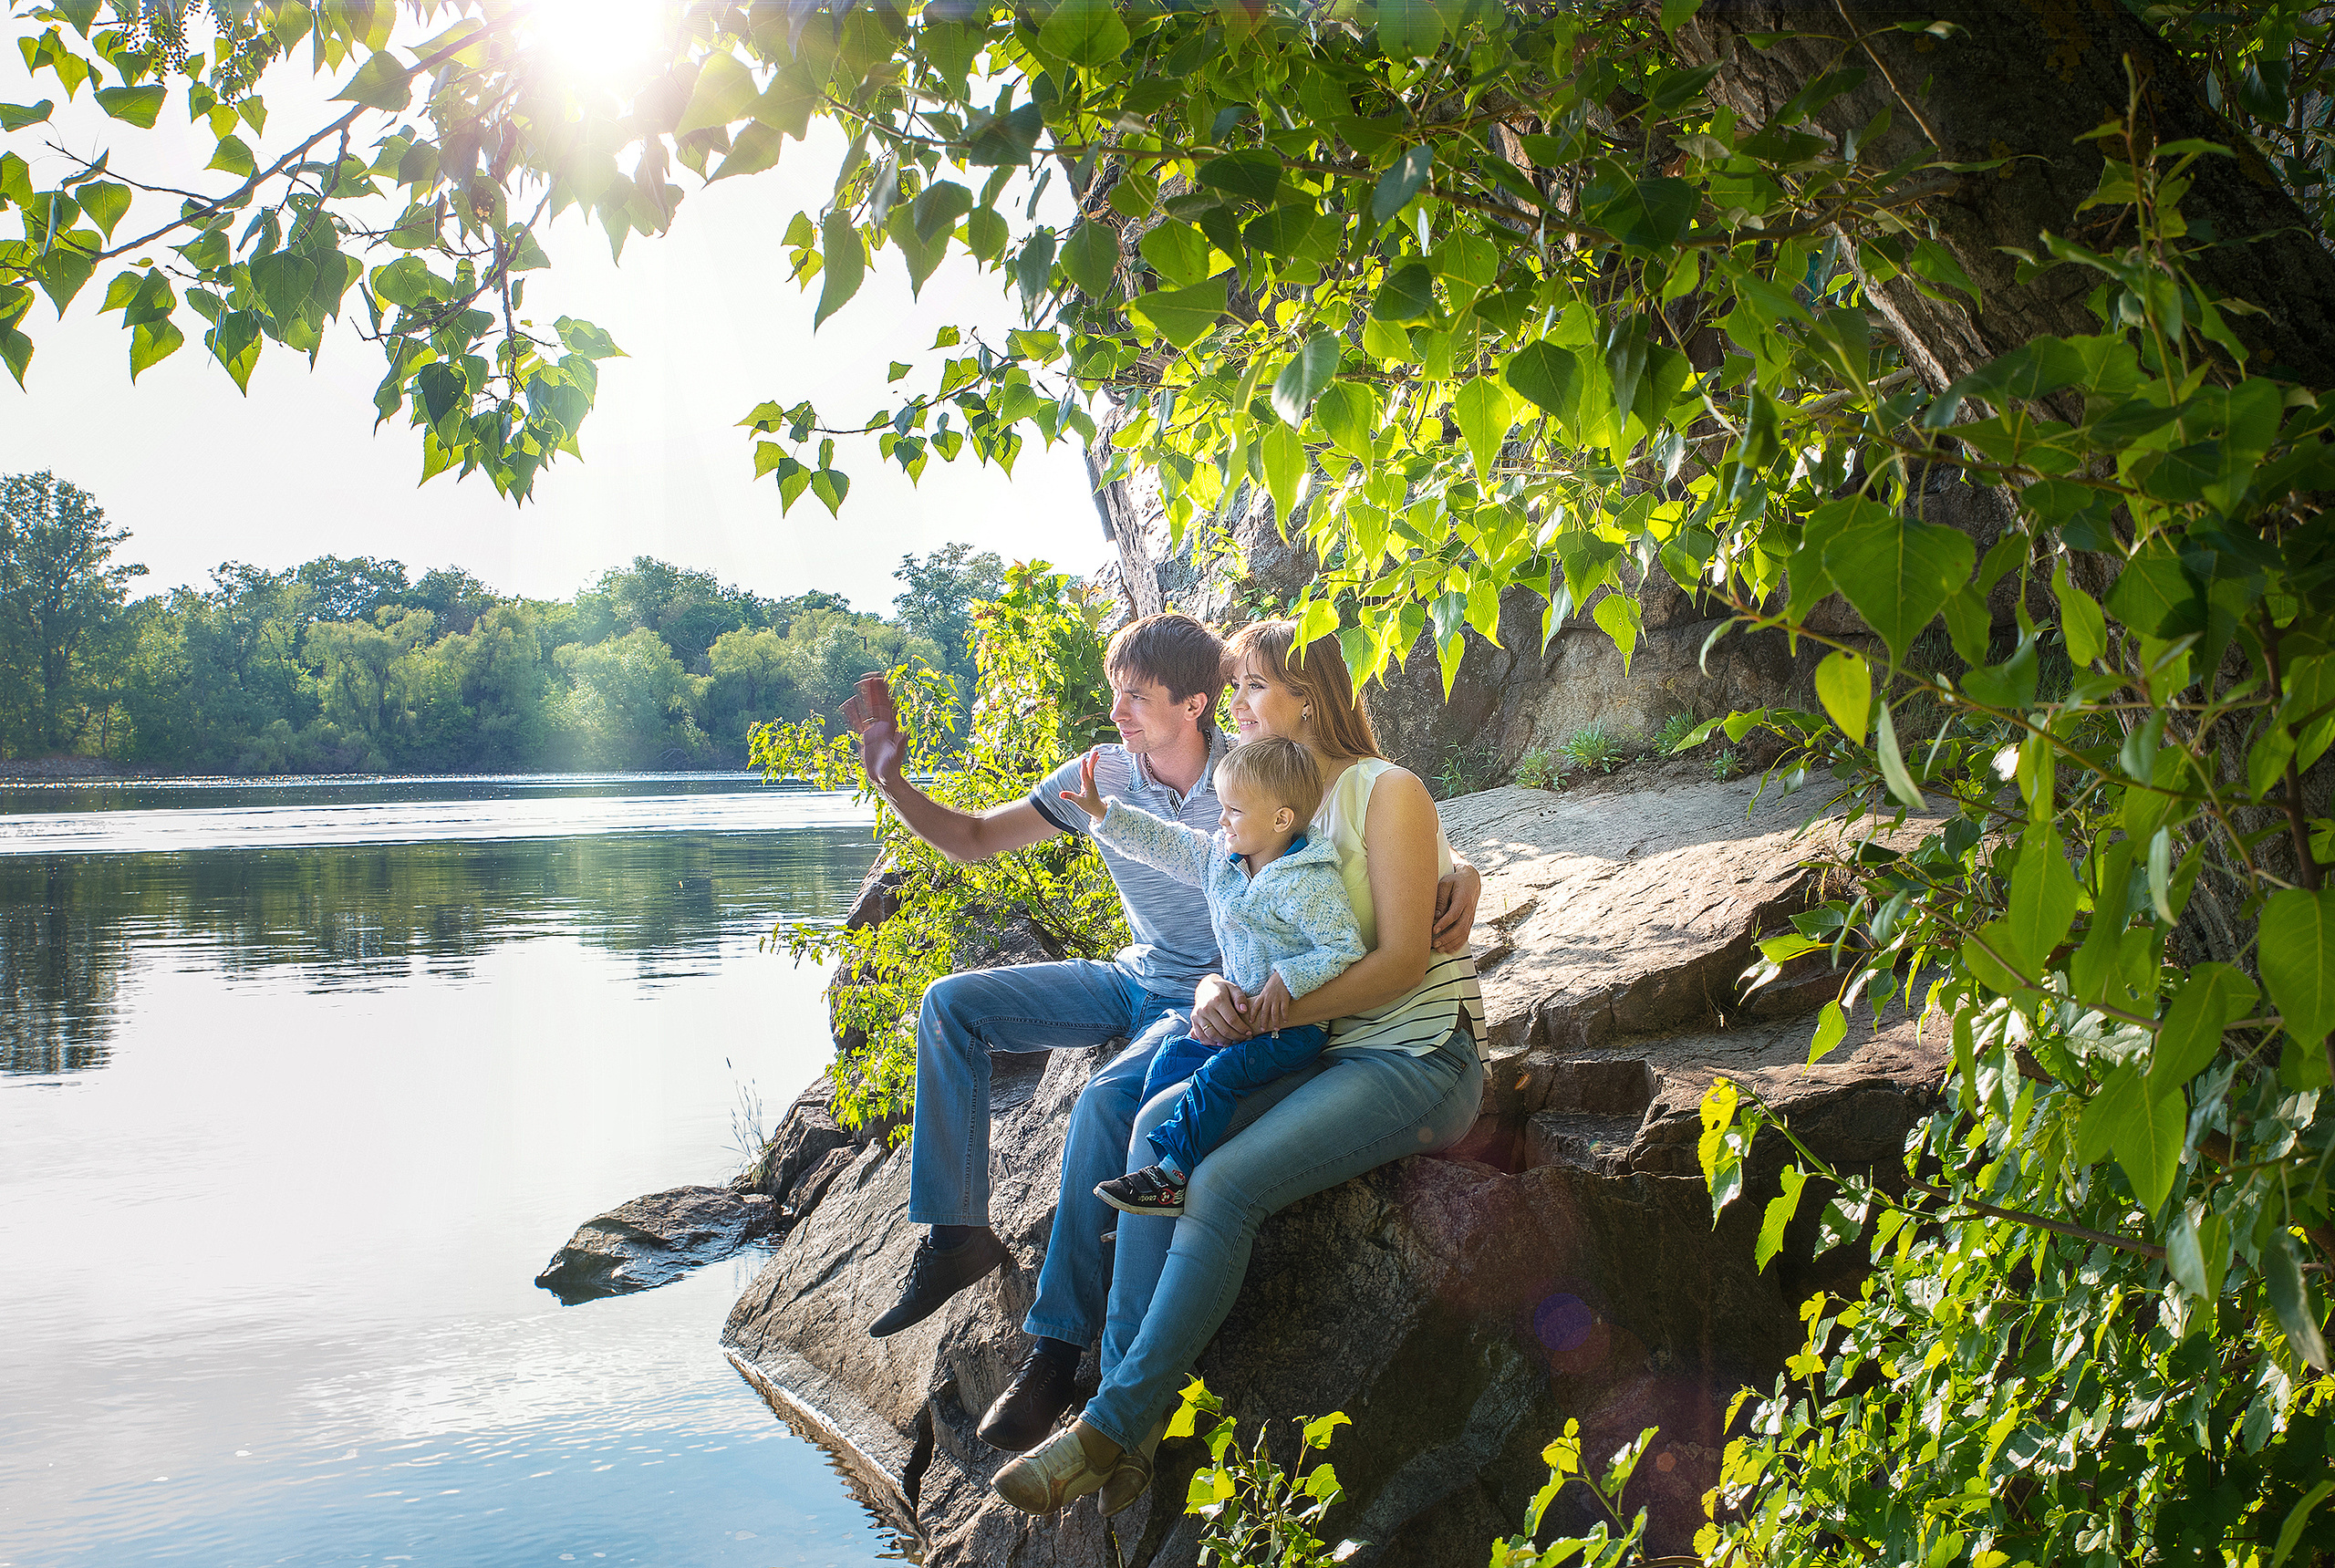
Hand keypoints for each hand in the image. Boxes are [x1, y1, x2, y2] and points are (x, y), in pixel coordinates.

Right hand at [840, 673, 905, 788]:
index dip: (884, 693)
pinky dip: (852, 713)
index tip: (881, 680)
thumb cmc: (891, 771)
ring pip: (867, 710)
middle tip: (869, 675)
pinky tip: (848, 703)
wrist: (884, 780)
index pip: (886, 706)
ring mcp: (873, 731)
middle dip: (874, 690)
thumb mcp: (896, 759)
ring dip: (864, 697)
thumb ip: (899, 747)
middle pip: (877, 704)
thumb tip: (905, 735)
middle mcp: (882, 727)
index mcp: (890, 728)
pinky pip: (857, 722)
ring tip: (860, 683)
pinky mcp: (865, 738)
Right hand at [1056, 748, 1106, 820]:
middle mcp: (1090, 782)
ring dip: (1093, 761)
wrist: (1098, 809)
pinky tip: (1092, 760)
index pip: (1085, 774)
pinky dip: (1091, 765)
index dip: (1084, 767)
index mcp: (1088, 786)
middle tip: (1096, 752)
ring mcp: (1091, 781)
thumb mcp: (1079, 802)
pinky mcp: (1090, 782)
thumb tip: (1060, 794)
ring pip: (1091, 769)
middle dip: (1092, 760)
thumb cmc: (1090, 805)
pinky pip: (1090, 771)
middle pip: (1091, 769)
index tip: (1083, 759)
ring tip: (1096, 753)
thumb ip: (1070, 797)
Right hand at [1189, 974, 1256, 1043]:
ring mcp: (1198, 1016)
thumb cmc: (1223, 989)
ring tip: (1234, 1041)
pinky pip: (1202, 1037)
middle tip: (1244, 1039)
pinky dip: (1212, 1042)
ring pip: (1212, 1035)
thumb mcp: (1233, 988)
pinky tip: (1221, 1042)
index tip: (1249, 1032)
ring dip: (1225, 1042)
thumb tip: (1244, 1010)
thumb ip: (1240, 998)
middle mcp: (1206, 1009)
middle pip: (1223, 1029)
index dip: (1242, 1028)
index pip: (1232, 1019)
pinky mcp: (1194, 1021)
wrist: (1205, 987)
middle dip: (1236, 1037)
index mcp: (1217, 1000)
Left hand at [1253, 972, 1291, 1031]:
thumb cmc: (1275, 982)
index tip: (1250, 1022)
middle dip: (1263, 1022)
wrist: (1284, 974)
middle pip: (1264, 1012)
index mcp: (1263, 995)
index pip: (1255, 1006)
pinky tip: (1286, 1021)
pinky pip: (1284, 1009)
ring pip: (1274, 1013)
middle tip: (1262, 1030)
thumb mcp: (1266, 989)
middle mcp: (1268, 998)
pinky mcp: (1284, 998)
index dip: (1252, 1014)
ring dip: (1275, 1021)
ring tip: (1276, 1029)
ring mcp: (1276, 998)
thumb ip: (1264, 997)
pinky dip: (1285, 1015)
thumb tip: (1261, 1006)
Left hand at [1432, 863, 1481, 953]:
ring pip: (1463, 934)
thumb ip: (1441, 899)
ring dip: (1451, 944)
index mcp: (1463, 899)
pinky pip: (1465, 936)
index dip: (1444, 923)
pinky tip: (1448, 950)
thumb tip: (1436, 916)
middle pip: (1460, 928)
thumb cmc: (1455, 882)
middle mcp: (1469, 910)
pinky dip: (1457, 945)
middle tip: (1434, 943)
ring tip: (1438, 949)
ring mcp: (1470, 917)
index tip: (1434, 930)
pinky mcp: (1469, 922)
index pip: (1454, 914)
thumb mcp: (1445, 884)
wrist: (1471, 881)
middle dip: (1446, 938)